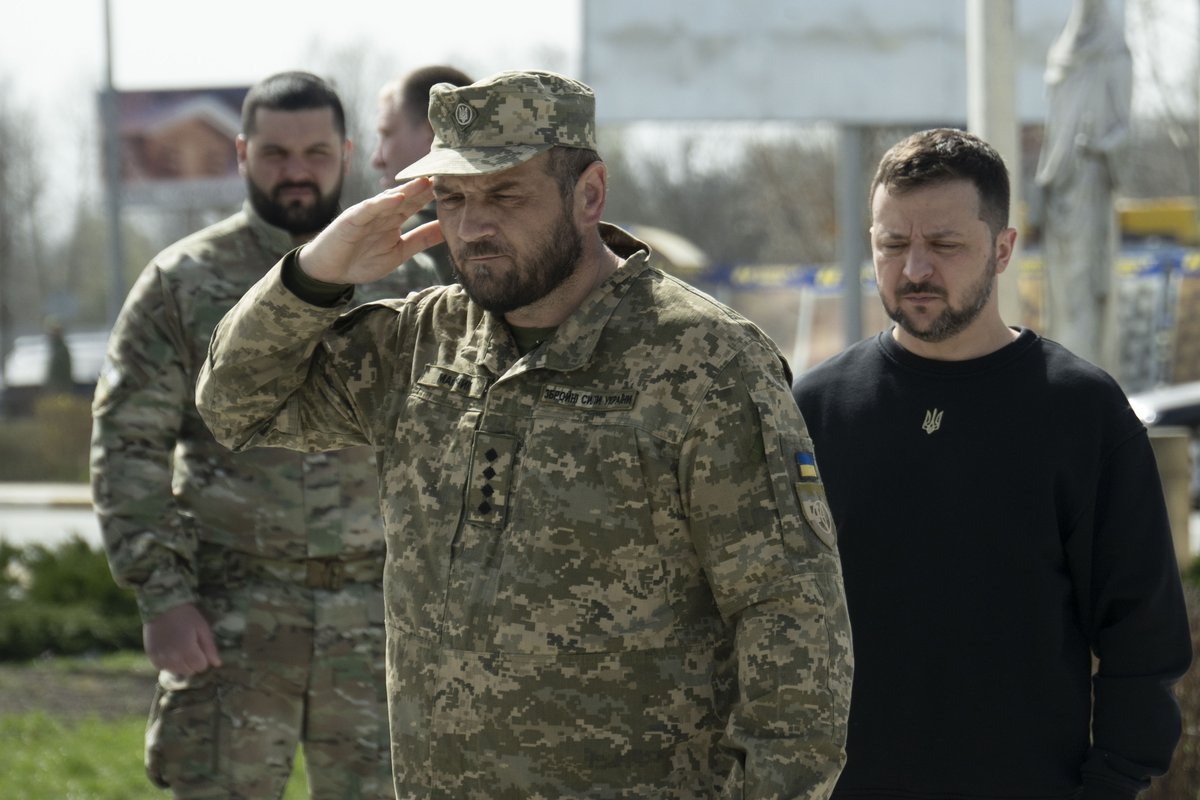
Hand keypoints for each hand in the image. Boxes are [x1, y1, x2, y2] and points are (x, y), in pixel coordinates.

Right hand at [143, 603, 222, 675]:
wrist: (162, 608)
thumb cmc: (186, 615)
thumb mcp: (202, 628)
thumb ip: (210, 647)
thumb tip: (217, 664)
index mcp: (188, 651)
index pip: (201, 667)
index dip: (203, 658)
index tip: (200, 648)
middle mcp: (173, 658)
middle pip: (189, 671)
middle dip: (193, 662)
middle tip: (190, 647)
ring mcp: (161, 659)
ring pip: (177, 671)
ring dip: (181, 664)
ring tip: (179, 648)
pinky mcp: (152, 657)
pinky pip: (164, 668)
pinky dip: (168, 663)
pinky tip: (170, 650)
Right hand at [298, 177, 443, 284]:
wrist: (330, 271)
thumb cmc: (362, 260)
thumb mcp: (400, 252)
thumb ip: (421, 239)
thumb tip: (446, 229)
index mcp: (394, 219)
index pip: (417, 203)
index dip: (434, 195)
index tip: (455, 186)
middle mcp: (383, 212)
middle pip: (407, 196)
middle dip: (425, 186)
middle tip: (446, 174)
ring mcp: (367, 213)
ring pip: (390, 198)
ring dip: (407, 190)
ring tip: (425, 181)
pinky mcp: (352, 218)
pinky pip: (369, 208)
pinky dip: (382, 203)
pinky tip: (396, 197)